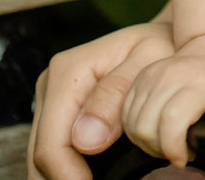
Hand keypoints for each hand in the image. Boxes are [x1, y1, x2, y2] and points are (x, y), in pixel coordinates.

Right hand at [28, 20, 176, 178]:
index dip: (69, 177)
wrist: (164, 38)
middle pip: (41, 155)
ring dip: (64, 174)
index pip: (52, 145)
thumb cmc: (163, 50)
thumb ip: (116, 96)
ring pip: (42, 157)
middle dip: (65, 179)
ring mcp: (51, 98)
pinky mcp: (58, 111)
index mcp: (68, 73)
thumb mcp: (150, 62)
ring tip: (98, 179)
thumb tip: (85, 139)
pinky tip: (90, 174)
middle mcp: (50, 84)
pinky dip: (67, 167)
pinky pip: (54, 149)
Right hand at [120, 31, 204, 167]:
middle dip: (158, 149)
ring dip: (146, 141)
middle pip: (148, 124)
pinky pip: (125, 112)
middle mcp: (173, 74)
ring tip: (168, 144)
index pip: (174, 119)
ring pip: (132, 120)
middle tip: (177, 153)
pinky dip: (135, 128)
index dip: (174, 147)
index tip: (184, 159)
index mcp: (202, 81)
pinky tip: (155, 133)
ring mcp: (154, 73)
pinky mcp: (143, 76)